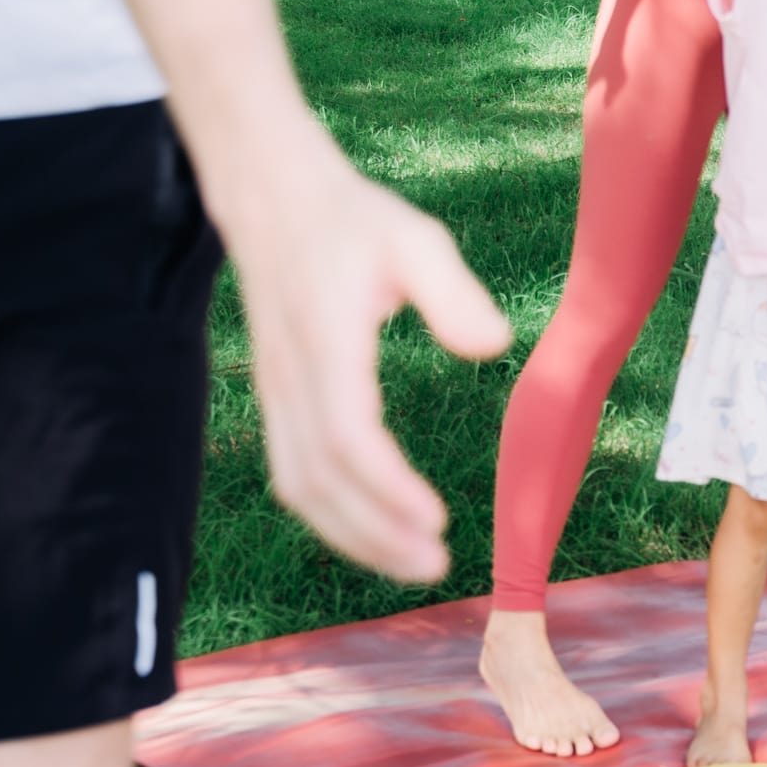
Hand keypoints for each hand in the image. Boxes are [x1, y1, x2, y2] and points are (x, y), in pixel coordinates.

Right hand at [219, 151, 512, 581]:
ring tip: (414, 561)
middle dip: (373, 533)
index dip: (385, 486)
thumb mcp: (415, 238)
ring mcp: (276, 392)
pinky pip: (295, 471)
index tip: (435, 519)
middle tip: (435, 566)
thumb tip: (493, 346)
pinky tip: (377, 527)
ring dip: (352, 533)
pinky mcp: (278, 398)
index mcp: (325, 343)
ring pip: (299, 486)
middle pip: (318, 480)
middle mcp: (290, 378)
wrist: (272, 201)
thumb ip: (453, 292)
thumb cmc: (352, 221)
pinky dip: (332, 512)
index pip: (346, 435)